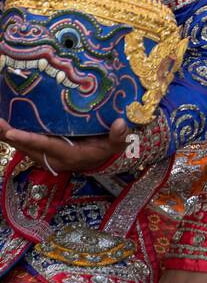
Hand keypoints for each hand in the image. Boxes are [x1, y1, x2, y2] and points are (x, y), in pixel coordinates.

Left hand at [0, 116, 128, 174]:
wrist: (103, 160)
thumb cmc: (109, 150)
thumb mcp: (116, 145)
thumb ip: (118, 136)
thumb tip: (120, 124)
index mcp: (69, 155)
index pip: (45, 145)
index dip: (28, 138)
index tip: (11, 131)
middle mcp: (53, 158)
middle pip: (25, 146)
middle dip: (8, 134)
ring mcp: (46, 156)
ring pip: (21, 146)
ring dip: (6, 134)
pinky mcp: (42, 152)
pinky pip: (23, 143)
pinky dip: (12, 134)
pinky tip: (3, 122)